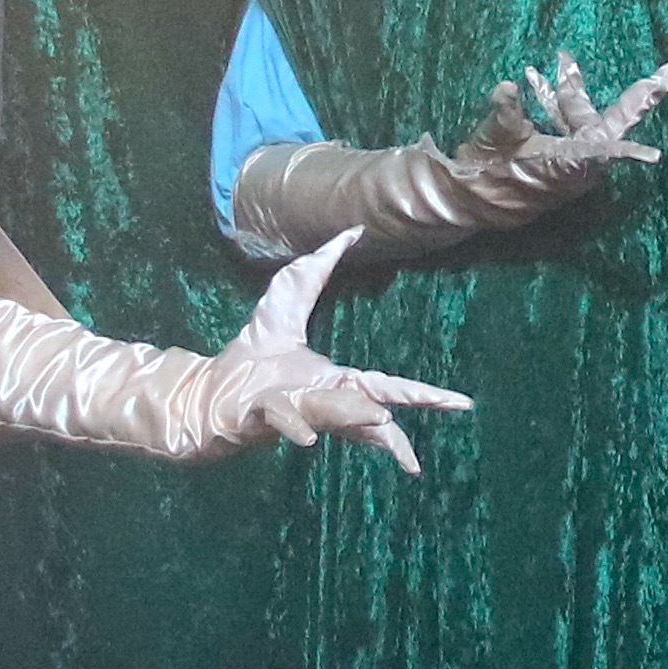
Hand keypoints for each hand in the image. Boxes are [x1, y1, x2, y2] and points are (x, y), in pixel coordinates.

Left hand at [201, 230, 475, 472]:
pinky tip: (306, 437)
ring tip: (381, 422)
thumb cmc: (250, 355)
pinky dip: (293, 426)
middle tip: (438, 427)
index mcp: (336, 382)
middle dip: (400, 420)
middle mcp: (321, 402)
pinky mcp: (259, 416)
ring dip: (354, 417)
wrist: (205, 392)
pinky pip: (280, 422)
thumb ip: (319, 268)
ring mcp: (292, 412)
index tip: (461, 404)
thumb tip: (351, 231)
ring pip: (331, 417)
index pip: (387, 388)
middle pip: (369, 408)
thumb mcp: (285, 301)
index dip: (424, 394)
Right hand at [464, 50, 667, 191]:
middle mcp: (580, 162)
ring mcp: (570, 160)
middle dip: (634, 90)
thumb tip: (509, 87)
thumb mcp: (495, 139)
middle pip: (613, 118)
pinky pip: (564, 126)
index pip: (610, 147)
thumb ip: (506, 113)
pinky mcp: (556, 158)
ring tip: (560, 55)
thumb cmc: (486, 173)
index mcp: (571, 160)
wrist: (465, 200)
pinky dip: (550, 104)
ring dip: (569, 90)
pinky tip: (529, 80)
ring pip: (582, 118)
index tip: (655, 156)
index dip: (631, 150)